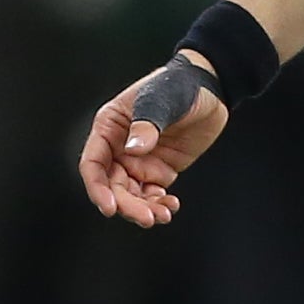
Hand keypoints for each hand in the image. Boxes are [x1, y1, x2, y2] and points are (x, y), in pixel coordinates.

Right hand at [77, 52, 228, 227]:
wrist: (210, 89)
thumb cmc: (178, 85)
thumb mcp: (162, 99)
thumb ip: (147, 123)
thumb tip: (132, 149)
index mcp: (110, 127)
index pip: (93, 163)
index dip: (97, 188)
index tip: (110, 207)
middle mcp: (119, 147)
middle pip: (113, 186)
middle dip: (127, 206)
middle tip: (147, 217)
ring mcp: (139, 161)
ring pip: (131, 195)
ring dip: (143, 209)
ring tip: (162, 215)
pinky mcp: (159, 171)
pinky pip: (152, 195)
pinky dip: (159, 205)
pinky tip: (171, 206)